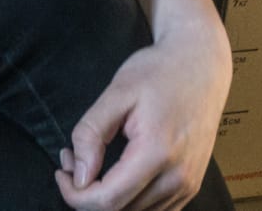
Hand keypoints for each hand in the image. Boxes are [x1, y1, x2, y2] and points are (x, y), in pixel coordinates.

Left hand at [57, 0, 232, 210]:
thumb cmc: (159, 72)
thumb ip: (92, 133)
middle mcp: (177, 177)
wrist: (201, 66)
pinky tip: (115, 173)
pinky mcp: (191, 185)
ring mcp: (187, 185)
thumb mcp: (117, 93)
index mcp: (157, 153)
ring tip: (90, 162)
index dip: (75, 195)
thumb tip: (77, 173)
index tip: (60, 171)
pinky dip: (129, 199)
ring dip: (107, 198)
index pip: (108, 200)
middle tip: (71, 159)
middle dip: (86, 193)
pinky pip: (155, 209)